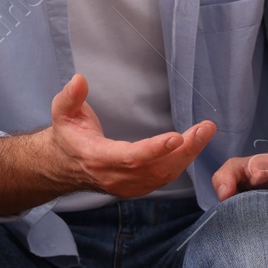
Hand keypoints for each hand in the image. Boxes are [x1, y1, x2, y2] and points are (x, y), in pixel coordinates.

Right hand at [47, 74, 214, 198]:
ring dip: (188, 155)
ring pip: (164, 175)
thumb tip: (78, 80)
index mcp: (97, 158)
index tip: (177, 137)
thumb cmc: (68, 135)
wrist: (64, 165)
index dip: (155, 149)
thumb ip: (70, 96)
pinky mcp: (137, 187)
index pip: (130, 157)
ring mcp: (127, 186)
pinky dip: (182, 162)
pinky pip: (164, 178)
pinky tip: (195, 144)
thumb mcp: (62, 112)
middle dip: (184, 149)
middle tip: (205, 129)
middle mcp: (115, 177)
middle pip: (156, 168)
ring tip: (205, 132)